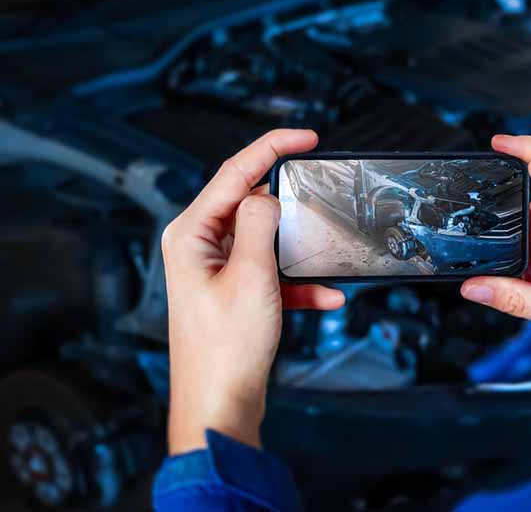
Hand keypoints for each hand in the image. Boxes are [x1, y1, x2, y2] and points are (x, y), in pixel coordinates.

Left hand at [161, 129, 344, 453]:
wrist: (220, 405)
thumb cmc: (224, 349)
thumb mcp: (250, 276)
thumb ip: (259, 223)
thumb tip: (267, 195)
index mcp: (191, 233)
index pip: (234, 171)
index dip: (272, 146)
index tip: (307, 136)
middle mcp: (200, 246)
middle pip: (249, 201)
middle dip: (288, 198)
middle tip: (320, 186)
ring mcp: (217, 270)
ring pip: (266, 237)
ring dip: (297, 246)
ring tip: (324, 246)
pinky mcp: (235, 291)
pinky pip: (272, 272)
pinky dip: (299, 281)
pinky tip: (327, 296)